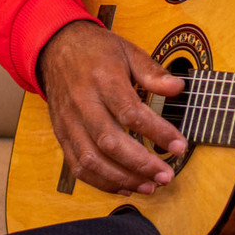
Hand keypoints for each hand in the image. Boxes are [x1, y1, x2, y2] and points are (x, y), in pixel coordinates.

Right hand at [38, 20, 186, 195]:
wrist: (55, 47)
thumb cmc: (95, 50)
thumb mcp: (128, 51)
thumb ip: (152, 72)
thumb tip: (178, 88)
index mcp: (103, 80)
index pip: (130, 112)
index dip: (157, 132)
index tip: (179, 145)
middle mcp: (83, 104)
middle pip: (110, 142)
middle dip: (140, 164)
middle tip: (166, 175)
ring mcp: (69, 122)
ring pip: (91, 160)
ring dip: (122, 179)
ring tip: (150, 186)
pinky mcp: (61, 134)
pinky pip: (77, 166)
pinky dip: (101, 182)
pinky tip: (124, 186)